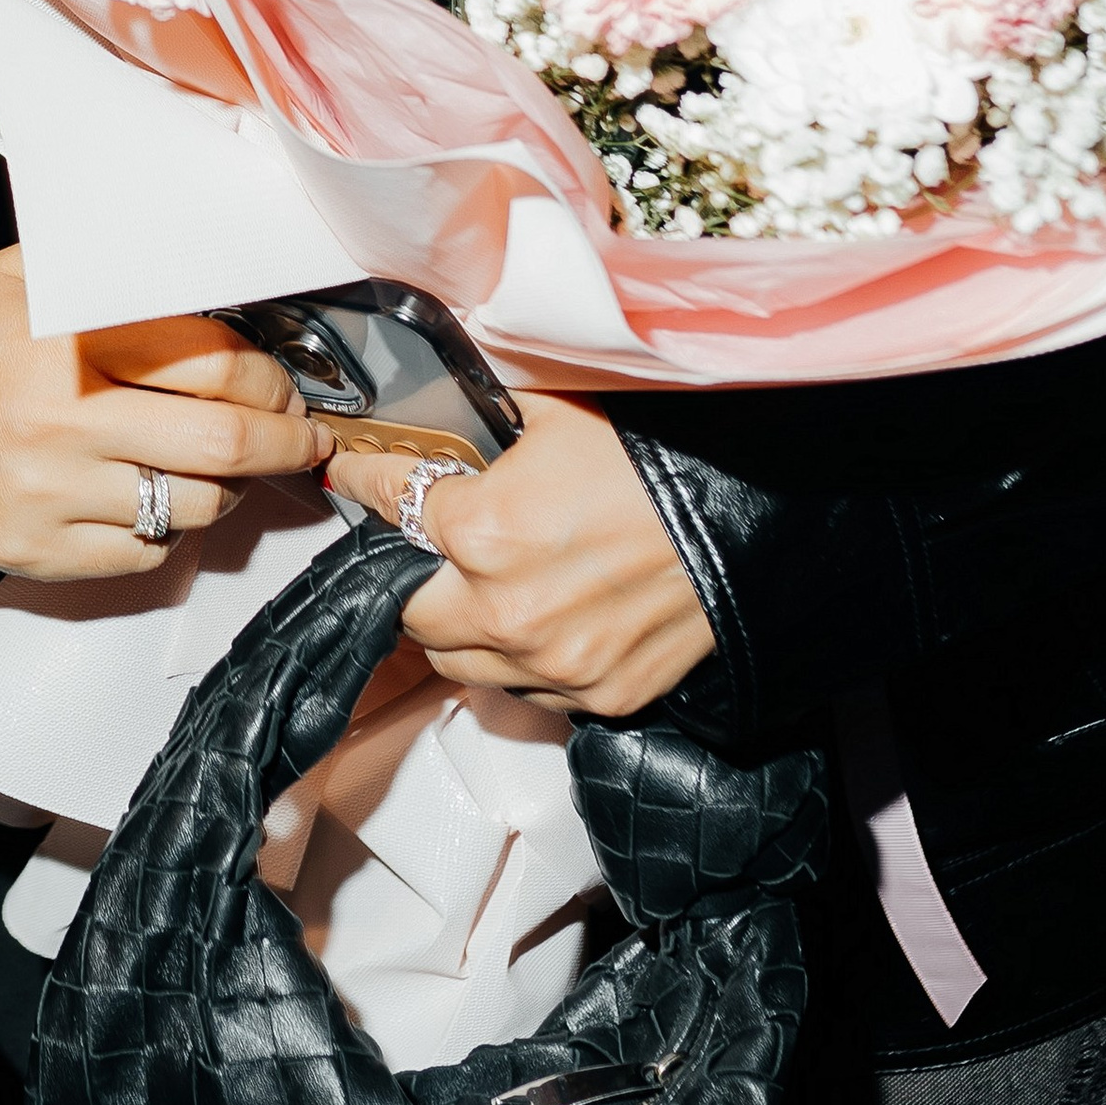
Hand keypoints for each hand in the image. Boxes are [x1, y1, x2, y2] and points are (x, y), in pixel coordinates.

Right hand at [0, 243, 332, 580]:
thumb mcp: (22, 276)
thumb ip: (113, 275)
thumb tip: (217, 285)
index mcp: (69, 336)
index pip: (216, 361)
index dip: (272, 379)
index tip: (283, 387)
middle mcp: (65, 416)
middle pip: (226, 443)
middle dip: (287, 445)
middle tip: (302, 440)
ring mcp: (50, 492)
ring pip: (195, 508)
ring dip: (232, 492)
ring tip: (229, 473)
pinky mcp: (34, 551)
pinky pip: (142, 556)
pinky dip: (169, 534)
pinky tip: (160, 507)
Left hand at [325, 392, 714, 714]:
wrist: (753, 520)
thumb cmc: (662, 462)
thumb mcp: (558, 412)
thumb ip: (488, 418)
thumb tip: (450, 409)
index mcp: (483, 531)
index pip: (387, 502)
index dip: (363, 481)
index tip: (352, 476)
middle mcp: (505, 610)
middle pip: (406, 609)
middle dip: (402, 574)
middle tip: (413, 548)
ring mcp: (552, 662)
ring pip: (457, 663)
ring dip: (453, 628)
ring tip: (472, 590)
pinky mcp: (597, 695)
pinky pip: (526, 690)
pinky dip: (518, 660)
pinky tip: (535, 623)